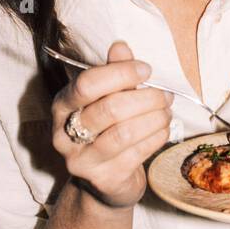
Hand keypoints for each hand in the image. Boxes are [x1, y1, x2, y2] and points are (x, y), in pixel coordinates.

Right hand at [52, 39, 173, 208]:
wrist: (105, 182)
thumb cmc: (107, 130)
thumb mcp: (107, 98)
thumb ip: (113, 73)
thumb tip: (120, 46)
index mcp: (63, 105)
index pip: (87, 84)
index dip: (120, 73)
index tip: (146, 70)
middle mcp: (65, 134)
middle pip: (109, 109)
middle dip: (145, 98)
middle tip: (165, 95)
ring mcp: (82, 160)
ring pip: (124, 133)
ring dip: (154, 118)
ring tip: (166, 111)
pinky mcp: (103, 179)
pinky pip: (136, 153)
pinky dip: (156, 137)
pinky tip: (163, 129)